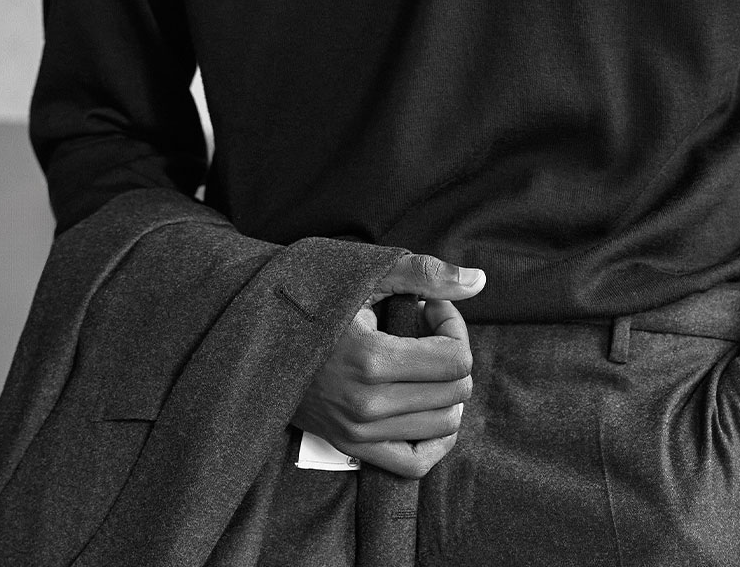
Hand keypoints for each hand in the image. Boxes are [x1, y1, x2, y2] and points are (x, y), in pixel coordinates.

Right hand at [292, 253, 484, 478]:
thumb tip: (479, 281)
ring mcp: (358, 431)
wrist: (259, 335)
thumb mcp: (366, 275)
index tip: (430, 308)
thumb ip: (425, 275)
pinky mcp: (350, 446)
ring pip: (443, 425)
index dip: (454, 327)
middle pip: (455, 391)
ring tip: (423, 364)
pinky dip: (435, 439)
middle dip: (453, 355)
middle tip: (426, 331)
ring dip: (446, 392)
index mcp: (373, 360)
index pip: (456, 359)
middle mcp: (368, 405)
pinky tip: (430, 409)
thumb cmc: (315, 299)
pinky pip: (414, 463)